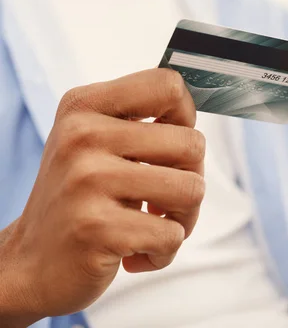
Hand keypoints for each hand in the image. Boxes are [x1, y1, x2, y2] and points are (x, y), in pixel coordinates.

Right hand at [0, 69, 204, 325]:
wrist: (31, 264)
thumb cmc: (81, 200)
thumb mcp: (96, 144)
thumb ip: (141, 121)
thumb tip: (195, 110)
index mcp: (85, 106)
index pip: (169, 85)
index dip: (186, 118)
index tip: (171, 147)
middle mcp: (83, 135)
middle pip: (193, 144)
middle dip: (192, 179)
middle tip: (163, 200)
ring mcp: (88, 180)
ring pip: (192, 189)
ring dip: (184, 219)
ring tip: (153, 226)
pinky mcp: (97, 227)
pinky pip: (172, 235)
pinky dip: (164, 252)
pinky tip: (134, 253)